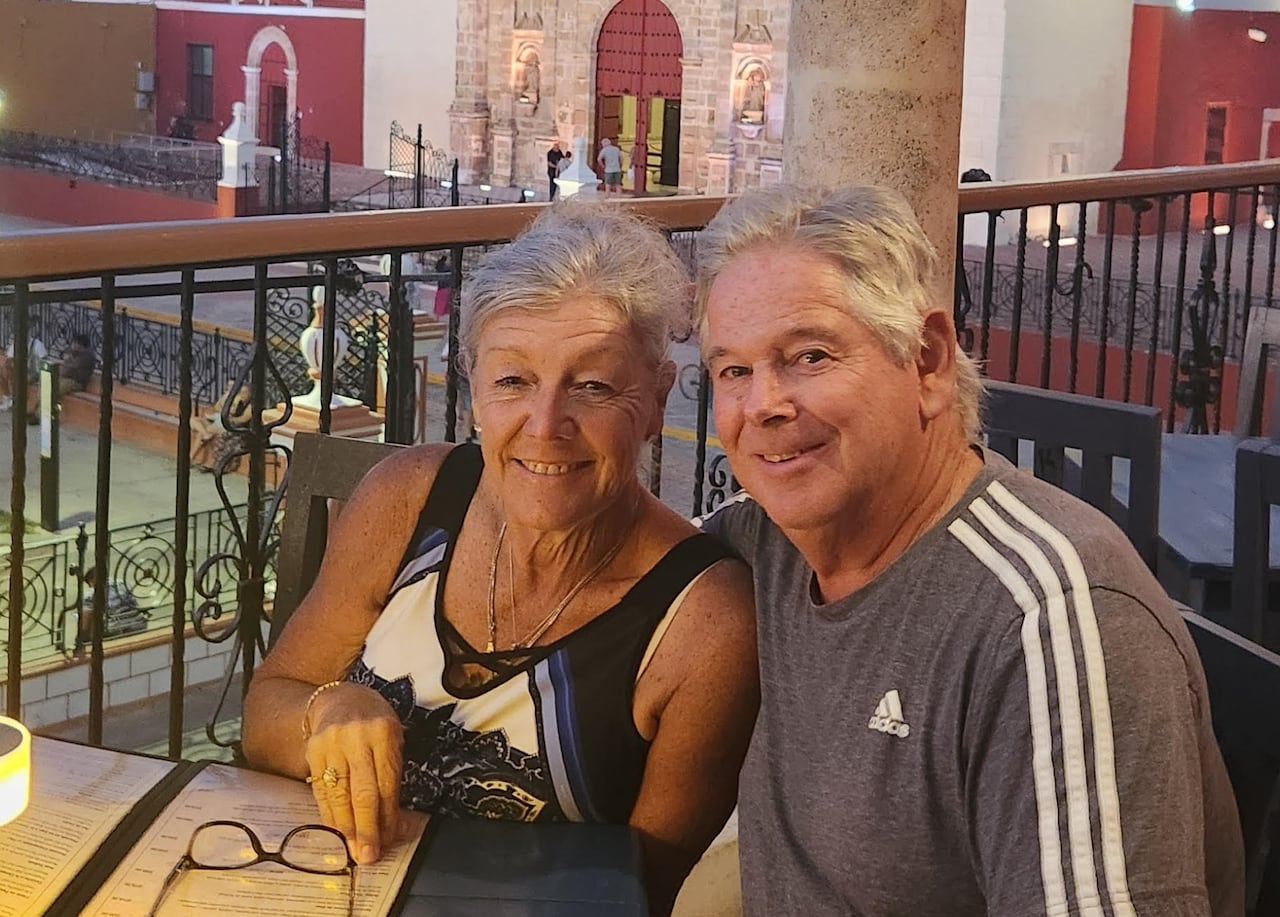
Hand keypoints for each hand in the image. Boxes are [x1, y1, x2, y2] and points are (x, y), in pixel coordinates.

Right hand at [303, 682, 405, 864]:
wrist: (338, 698)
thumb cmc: (374, 720)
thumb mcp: (393, 736)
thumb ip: (391, 771)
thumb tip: (392, 819)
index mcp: (383, 732)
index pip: (386, 783)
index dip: (388, 815)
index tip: (390, 839)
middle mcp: (356, 738)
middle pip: (361, 792)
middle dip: (366, 828)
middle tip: (369, 855)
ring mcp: (331, 744)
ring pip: (338, 794)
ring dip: (346, 827)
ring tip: (353, 849)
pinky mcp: (313, 752)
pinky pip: (321, 789)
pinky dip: (329, 813)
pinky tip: (337, 829)